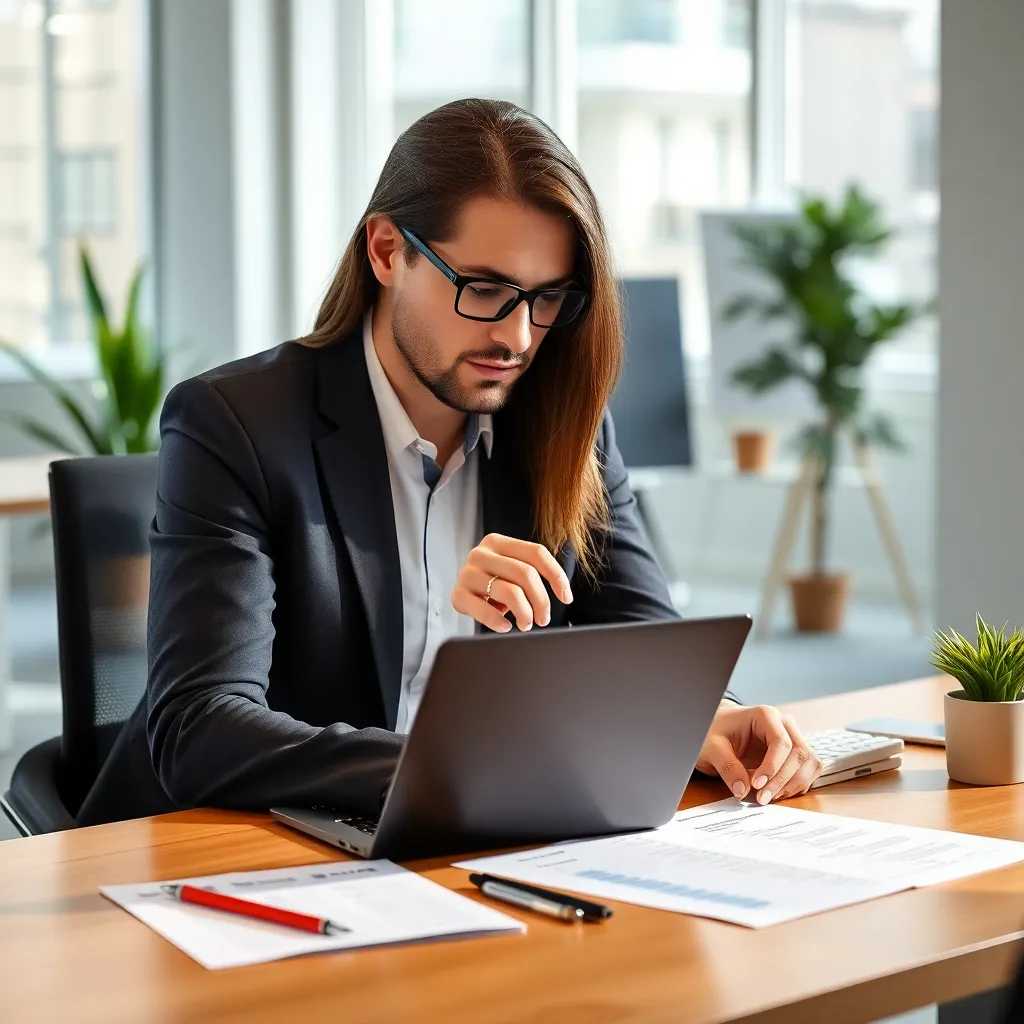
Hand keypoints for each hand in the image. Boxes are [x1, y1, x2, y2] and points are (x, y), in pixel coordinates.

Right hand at [451, 533, 572, 632]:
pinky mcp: (458, 594)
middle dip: (541, 600)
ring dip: (524, 613)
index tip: (566, 597)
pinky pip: (485, 611)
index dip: (556, 576)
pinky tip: (505, 626)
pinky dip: (499, 622)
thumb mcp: (511, 571)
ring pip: (509, 591)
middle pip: (525, 573)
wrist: (463, 594)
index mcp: (497, 542)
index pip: (536, 552)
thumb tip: (564, 594)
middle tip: (543, 618)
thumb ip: (531, 572)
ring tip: (526, 623)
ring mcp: (467, 573)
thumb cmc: (493, 582)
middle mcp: (481, 554)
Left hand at [695, 702, 822, 804]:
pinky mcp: (796, 754)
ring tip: (768, 797)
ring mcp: (794, 738)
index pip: (781, 742)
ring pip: (809, 764)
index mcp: (766, 715)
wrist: (719, 729)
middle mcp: (785, 724)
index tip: (756, 785)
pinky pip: (807, 771)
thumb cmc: (716, 732)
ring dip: (792, 785)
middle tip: (762, 798)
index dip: (772, 767)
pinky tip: (775, 793)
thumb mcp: (712, 747)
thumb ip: (727, 766)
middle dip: (782, 780)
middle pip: (800, 754)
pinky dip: (796, 786)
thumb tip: (742, 790)